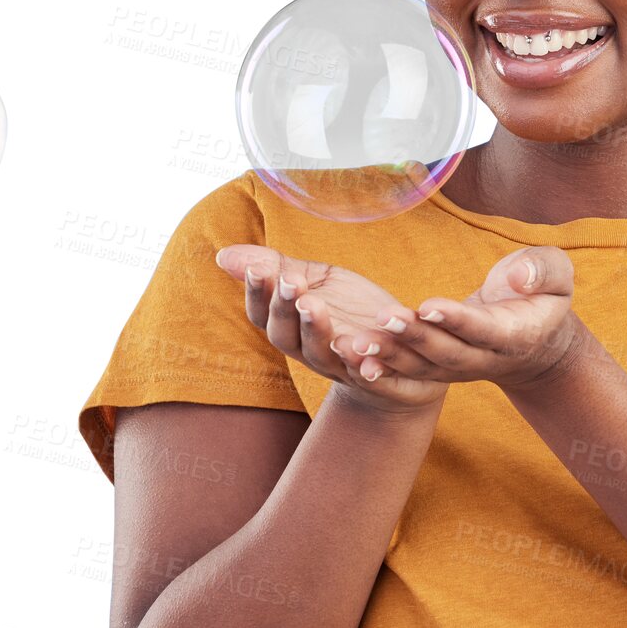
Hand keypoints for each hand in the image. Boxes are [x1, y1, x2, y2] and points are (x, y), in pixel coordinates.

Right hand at [213, 245, 445, 414]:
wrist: (403, 345)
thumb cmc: (351, 308)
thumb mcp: (318, 281)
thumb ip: (278, 268)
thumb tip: (223, 255)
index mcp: (290, 326)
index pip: (262, 314)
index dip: (257, 293)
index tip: (258, 267)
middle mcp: (307, 350)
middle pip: (285, 335)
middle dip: (283, 307)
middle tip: (288, 280)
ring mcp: (339, 365)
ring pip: (319, 353)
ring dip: (314, 329)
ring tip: (312, 304)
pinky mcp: (374, 372)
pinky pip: (364, 372)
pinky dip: (361, 362)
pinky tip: (359, 345)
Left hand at [349, 245, 579, 390]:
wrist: (536, 343)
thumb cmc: (544, 296)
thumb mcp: (557, 276)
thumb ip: (542, 271)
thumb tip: (518, 276)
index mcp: (514, 336)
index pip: (483, 330)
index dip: (457, 320)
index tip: (429, 305)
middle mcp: (484, 359)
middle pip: (446, 353)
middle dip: (415, 337)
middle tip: (384, 317)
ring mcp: (459, 368)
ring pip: (422, 366)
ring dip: (389, 355)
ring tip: (357, 340)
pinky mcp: (438, 368)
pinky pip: (407, 371)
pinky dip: (379, 366)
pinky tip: (347, 354)